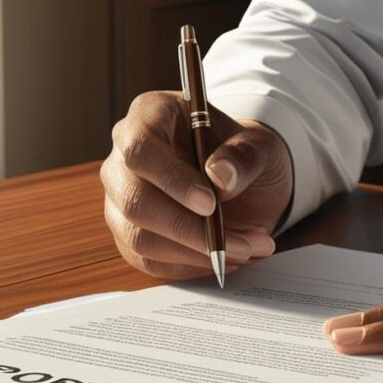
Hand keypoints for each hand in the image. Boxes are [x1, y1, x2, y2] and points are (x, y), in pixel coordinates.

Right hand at [101, 91, 291, 278]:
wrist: (242, 183)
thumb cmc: (244, 156)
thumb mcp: (261, 147)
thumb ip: (245, 157)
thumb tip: (220, 177)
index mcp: (149, 116)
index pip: (140, 148)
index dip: (171, 179)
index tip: (211, 204)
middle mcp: (124, 159)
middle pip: (134, 200)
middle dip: (189, 230)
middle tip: (242, 242)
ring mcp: (122, 200)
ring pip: (139, 238)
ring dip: (197, 254)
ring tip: (248, 249)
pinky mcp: (131, 235)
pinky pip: (149, 261)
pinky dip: (192, 266)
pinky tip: (227, 258)